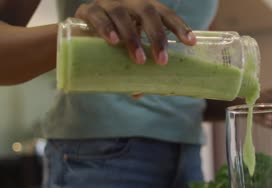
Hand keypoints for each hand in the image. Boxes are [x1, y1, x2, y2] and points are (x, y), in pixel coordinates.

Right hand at [75, 0, 196, 64]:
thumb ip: (135, 67)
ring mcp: (108, 3)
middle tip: (162, 60)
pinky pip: (96, 15)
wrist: (78, 33)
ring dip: (132, 37)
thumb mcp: (128, 51)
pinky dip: (105, 27)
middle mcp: (129, 2)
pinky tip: (113, 41)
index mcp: (145, 9)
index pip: (166, 15)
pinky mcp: (86, 9)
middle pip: (148, 12)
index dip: (180, 27)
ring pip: (122, 14)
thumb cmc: (113, 42)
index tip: (191, 43)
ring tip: (139, 59)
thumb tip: (139, 92)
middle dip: (157, 36)